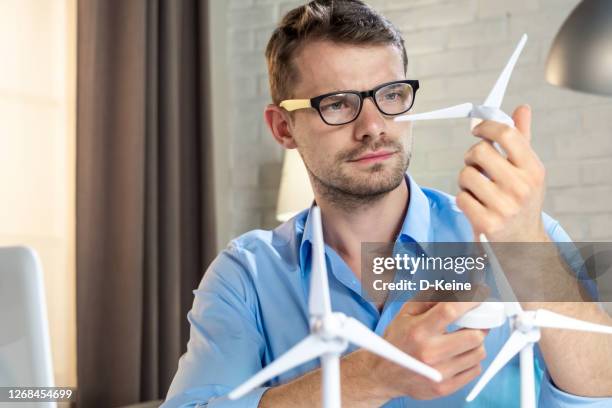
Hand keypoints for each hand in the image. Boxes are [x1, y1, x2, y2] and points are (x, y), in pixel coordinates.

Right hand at [360, 300, 487, 400]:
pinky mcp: (446, 388)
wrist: (384, 375)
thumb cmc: (396, 341)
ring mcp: (439, 373)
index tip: (481, 294)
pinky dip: (472, 360)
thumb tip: (455, 291)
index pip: (451, 311)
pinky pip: (475, 370)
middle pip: (474, 336)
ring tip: (463, 339)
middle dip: (478, 325)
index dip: (471, 300)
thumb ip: (429, 298)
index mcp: (419, 330)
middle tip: (473, 322)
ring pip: (479, 353)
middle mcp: (430, 353)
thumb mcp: (405, 313)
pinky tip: (459, 355)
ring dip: (476, 343)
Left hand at [456, 105, 549, 241]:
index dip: (486, 127)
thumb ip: (522, 139)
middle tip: (474, 164)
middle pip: (479, 152)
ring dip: (466, 180)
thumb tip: (521, 108)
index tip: (478, 131)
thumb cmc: (521, 200)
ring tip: (477, 188)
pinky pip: (461, 197)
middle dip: (471, 156)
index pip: (506, 134)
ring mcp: (505, 207)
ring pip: (466, 174)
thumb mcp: (527, 170)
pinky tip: (476, 205)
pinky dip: (464, 199)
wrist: (522, 242)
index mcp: (533, 169)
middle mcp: (522, 187)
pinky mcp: (487, 223)